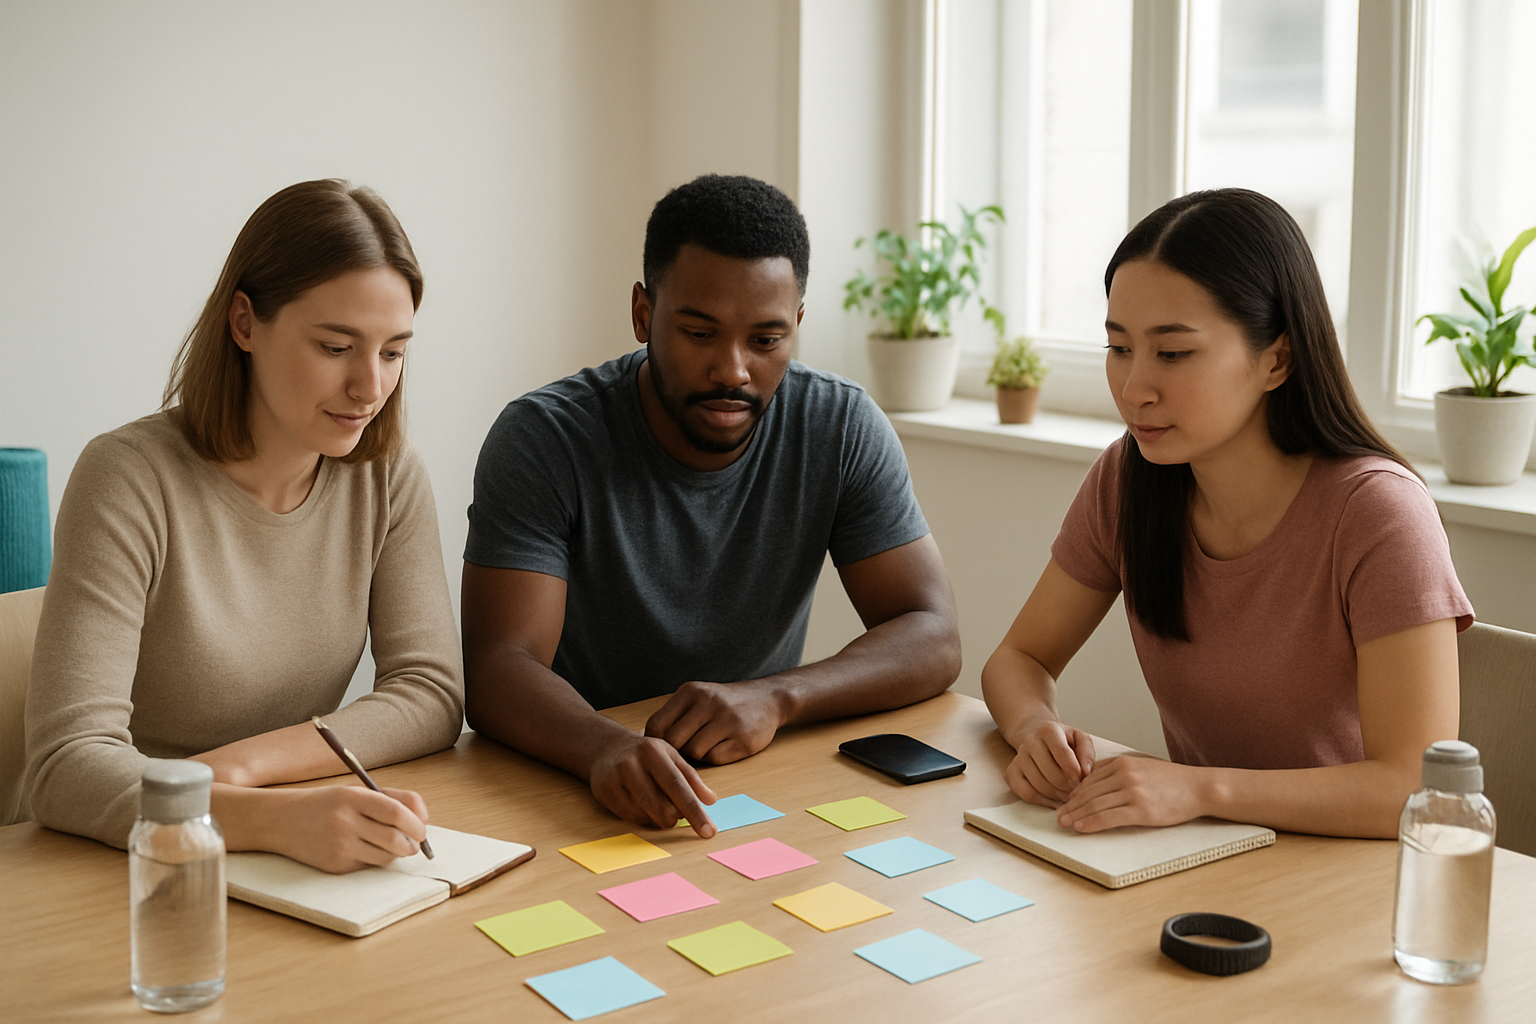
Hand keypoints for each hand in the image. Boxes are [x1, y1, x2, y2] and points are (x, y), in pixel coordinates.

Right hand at [266, 785, 429, 873]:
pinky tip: (364, 848)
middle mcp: (345, 822)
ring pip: (385, 857)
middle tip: (414, 842)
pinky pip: (368, 865)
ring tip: (391, 844)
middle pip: (395, 839)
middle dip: (412, 844)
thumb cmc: (324, 804)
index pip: (396, 812)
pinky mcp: (334, 865)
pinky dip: (375, 859)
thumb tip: (422, 818)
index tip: (422, 828)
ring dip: (396, 853)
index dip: (416, 823)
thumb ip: (390, 799)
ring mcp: (339, 846)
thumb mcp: (354, 791)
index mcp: (352, 797)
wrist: (280, 820)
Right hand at [589, 733, 717, 837]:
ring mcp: (615, 779)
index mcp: (653, 752)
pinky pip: (632, 818)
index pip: (678, 787)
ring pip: (648, 816)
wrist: (607, 748)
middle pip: (663, 807)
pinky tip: (640, 803)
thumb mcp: (671, 756)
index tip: (708, 832)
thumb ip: (691, 778)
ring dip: (659, 817)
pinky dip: (643, 817)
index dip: (695, 812)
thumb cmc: (645, 754)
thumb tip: (710, 800)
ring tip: (656, 801)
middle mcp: (632, 764)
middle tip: (675, 808)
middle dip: (675, 816)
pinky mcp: (604, 793)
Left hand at [644, 680, 783, 764]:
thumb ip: (674, 715)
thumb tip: (647, 744)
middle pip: (674, 742)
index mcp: (691, 691)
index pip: (656, 725)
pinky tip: (725, 744)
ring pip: (694, 752)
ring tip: (709, 742)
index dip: (657, 741)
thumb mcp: (698, 697)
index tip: (665, 745)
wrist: (767, 698)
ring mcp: (727, 720)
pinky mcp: (743, 739)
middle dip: (678, 750)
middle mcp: (708, 702)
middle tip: (688, 747)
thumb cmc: (724, 703)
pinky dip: (716, 757)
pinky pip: (715, 759)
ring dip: (698, 754)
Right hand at [1004, 719, 1096, 806]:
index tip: (1081, 779)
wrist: (1037, 735)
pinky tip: (1054, 801)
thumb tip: (1085, 772)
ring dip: (1056, 795)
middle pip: (1049, 771)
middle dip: (1067, 786)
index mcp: (1049, 730)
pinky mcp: (1012, 771)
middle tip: (1077, 792)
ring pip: (1038, 784)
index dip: (1073, 770)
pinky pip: (1025, 792)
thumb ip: (1086, 752)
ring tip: (1068, 796)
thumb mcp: (1079, 738)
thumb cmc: (1063, 740)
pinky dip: (1041, 801)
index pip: (1061, 752)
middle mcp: (1030, 742)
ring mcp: (1019, 757)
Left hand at [1055, 756, 1204, 832]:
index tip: (1065, 803)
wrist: (1198, 788)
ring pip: (1095, 804)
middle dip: (1071, 805)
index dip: (1074, 793)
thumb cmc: (1170, 781)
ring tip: (1065, 823)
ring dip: (1076, 815)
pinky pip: (1109, 817)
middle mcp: (1124, 774)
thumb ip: (1117, 771)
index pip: (1089, 779)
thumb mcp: (1141, 767)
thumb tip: (1093, 782)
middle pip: (1088, 792)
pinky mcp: (1141, 809)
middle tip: (1058, 816)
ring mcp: (1133, 791)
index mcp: (1122, 763)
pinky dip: (1092, 823)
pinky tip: (1082, 827)